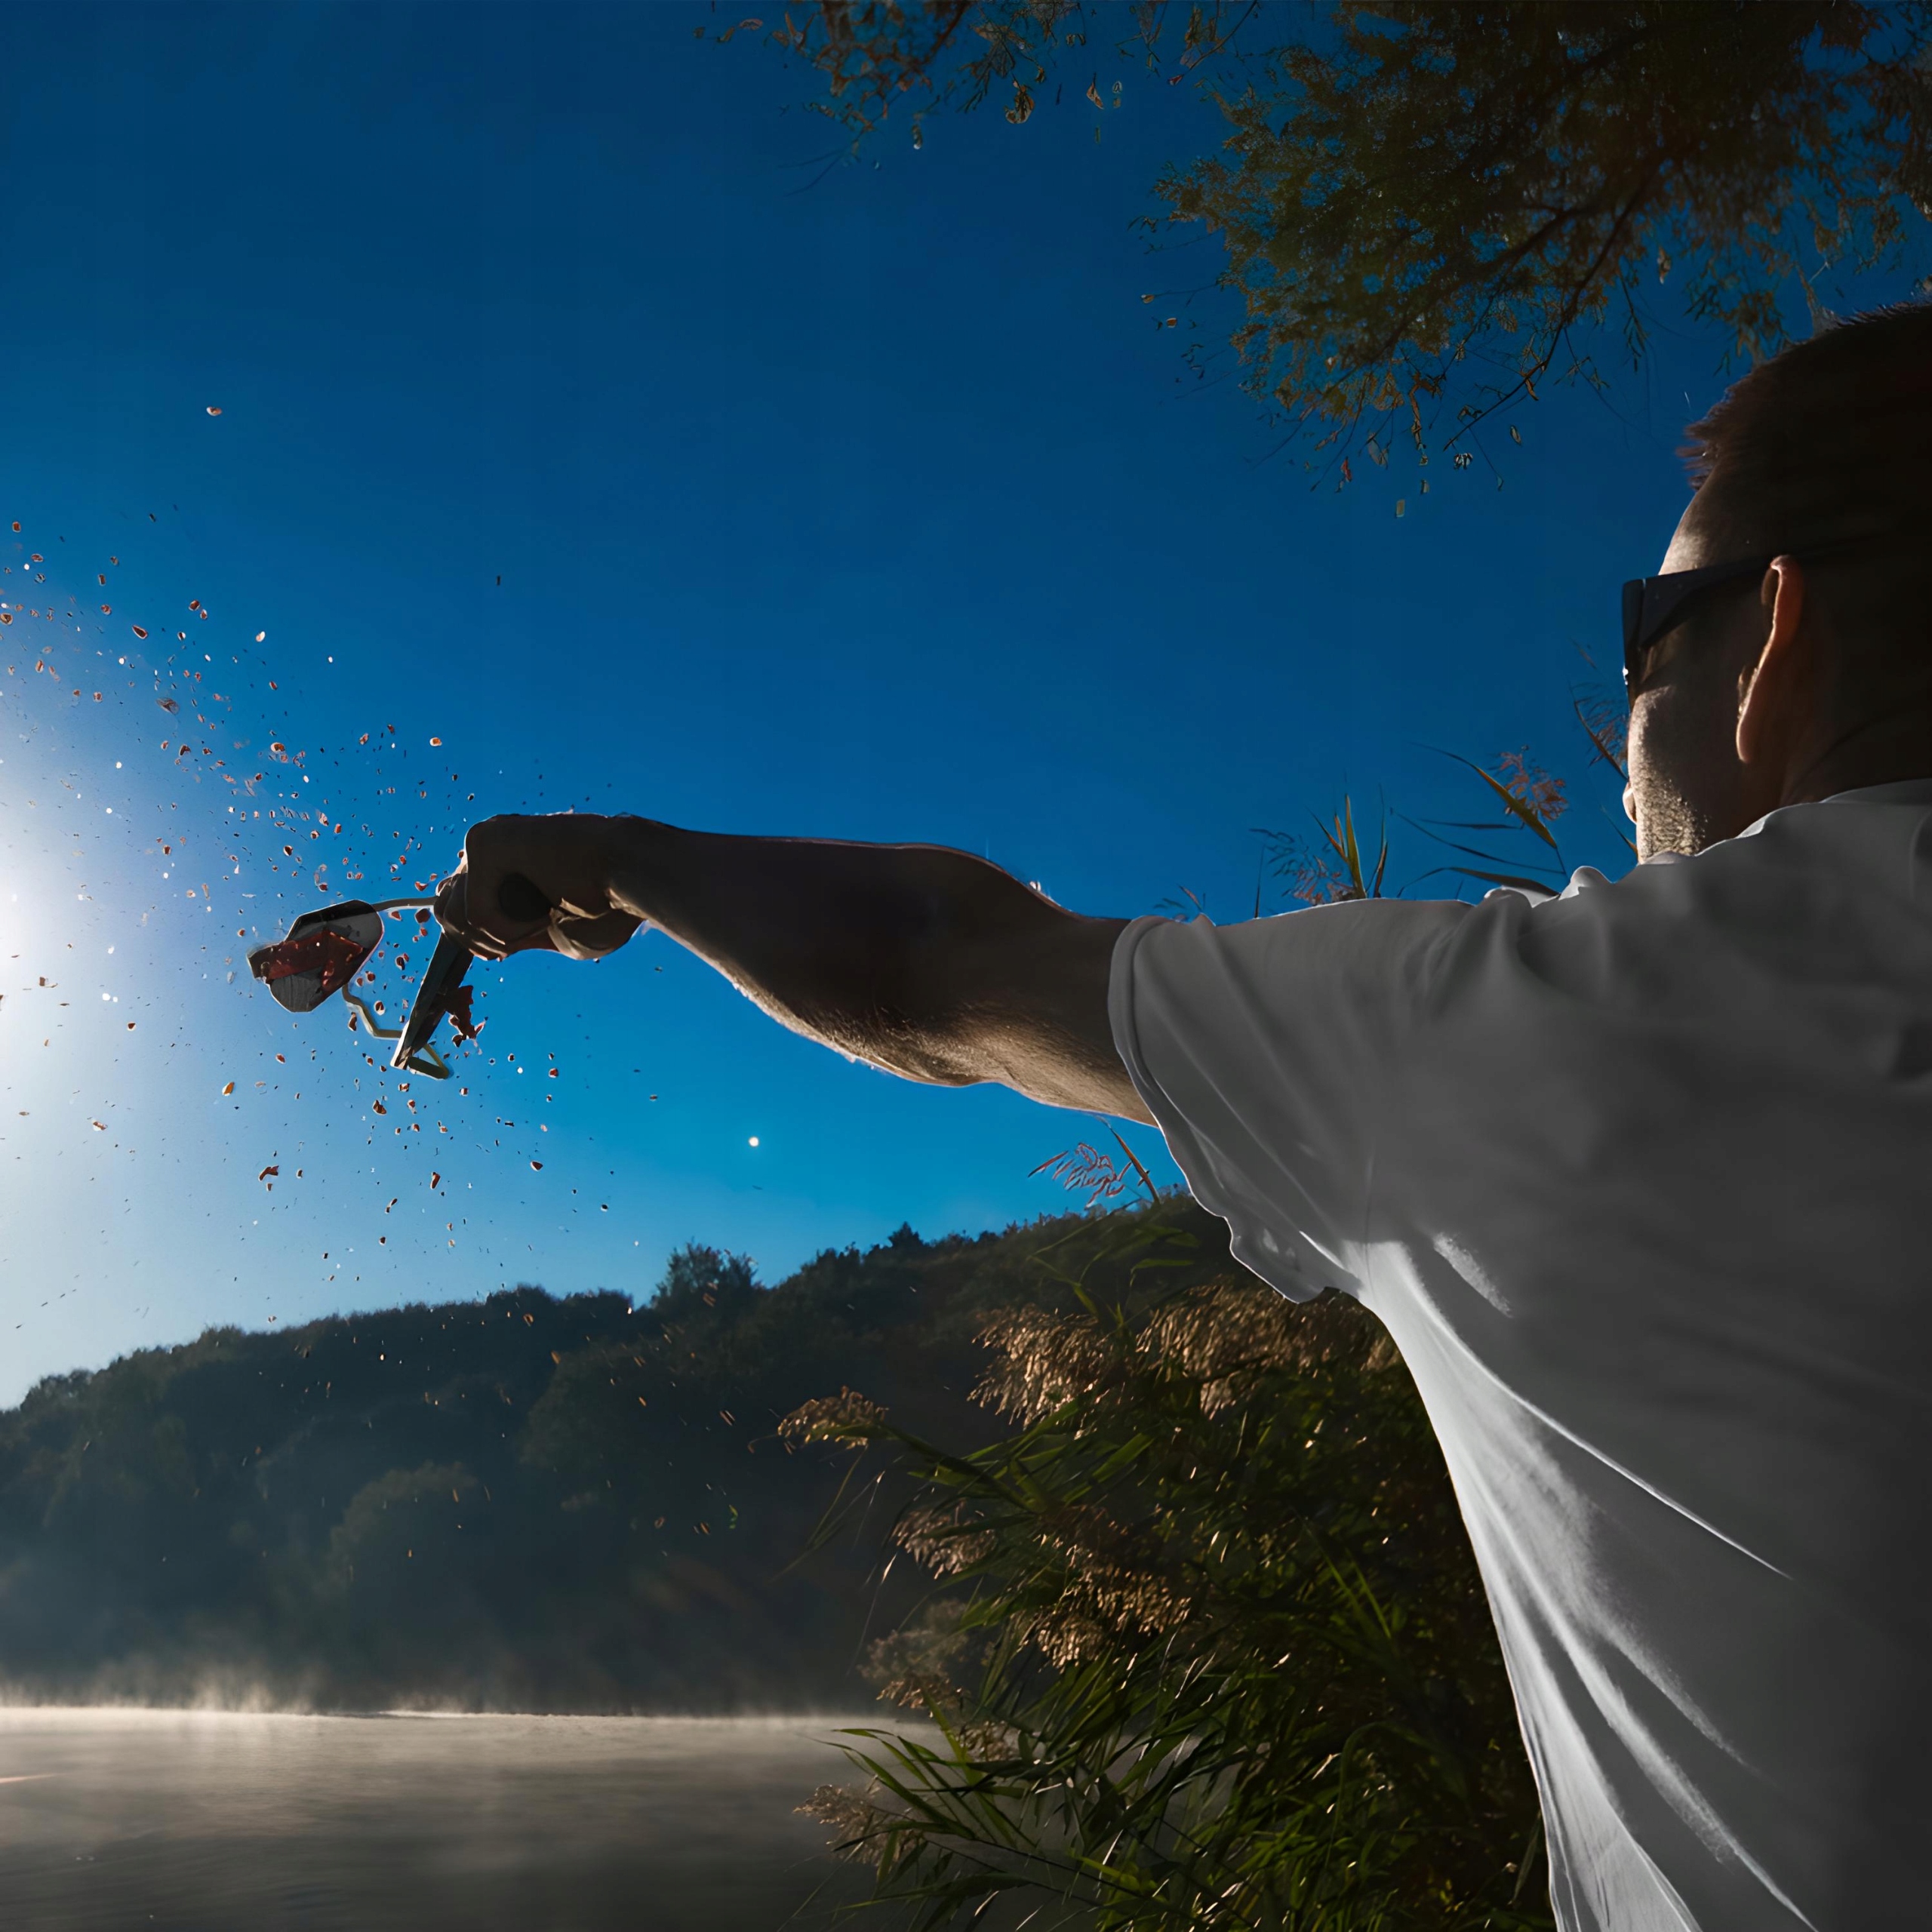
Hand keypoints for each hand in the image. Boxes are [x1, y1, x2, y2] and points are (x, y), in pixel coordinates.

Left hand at [436, 812, 644, 961]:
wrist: (632, 875)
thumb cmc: (609, 906)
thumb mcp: (549, 932)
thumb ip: (507, 931)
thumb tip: (466, 933)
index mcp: (503, 866)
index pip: (454, 907)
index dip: (476, 941)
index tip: (509, 949)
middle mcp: (490, 850)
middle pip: (444, 911)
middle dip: (477, 942)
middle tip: (522, 938)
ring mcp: (486, 842)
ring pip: (452, 913)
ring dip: (496, 937)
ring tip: (538, 926)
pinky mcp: (485, 841)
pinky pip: (473, 909)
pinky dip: (507, 929)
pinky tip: (542, 915)